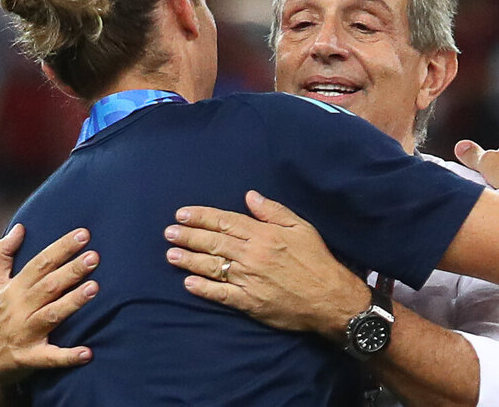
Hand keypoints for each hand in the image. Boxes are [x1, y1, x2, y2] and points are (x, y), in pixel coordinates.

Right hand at [0, 224, 98, 398]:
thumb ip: (2, 254)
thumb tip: (20, 227)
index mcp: (14, 289)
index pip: (40, 264)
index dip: (61, 248)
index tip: (84, 234)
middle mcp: (19, 309)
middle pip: (48, 286)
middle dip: (71, 271)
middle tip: (95, 256)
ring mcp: (24, 334)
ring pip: (51, 315)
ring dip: (72, 302)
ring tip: (94, 288)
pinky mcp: (28, 359)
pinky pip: (49, 358)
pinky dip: (67, 356)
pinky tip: (88, 353)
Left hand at [164, 191, 369, 341]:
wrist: (329, 297)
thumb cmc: (316, 260)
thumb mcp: (300, 227)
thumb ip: (273, 211)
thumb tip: (250, 196)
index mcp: (263, 234)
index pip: (225, 221)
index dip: (201, 217)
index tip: (182, 214)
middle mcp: (252, 255)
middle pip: (213, 242)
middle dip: (189, 236)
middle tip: (169, 232)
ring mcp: (249, 279)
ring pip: (212, 266)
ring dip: (189, 259)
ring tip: (171, 254)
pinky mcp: (250, 302)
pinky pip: (221, 294)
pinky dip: (204, 288)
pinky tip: (188, 283)